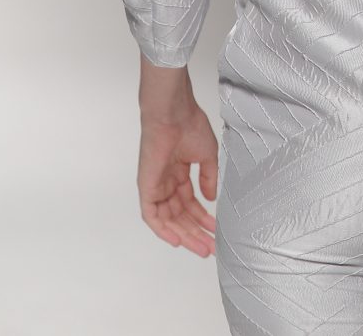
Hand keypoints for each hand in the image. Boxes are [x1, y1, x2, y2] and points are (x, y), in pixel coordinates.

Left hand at [138, 97, 219, 256]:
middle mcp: (167, 182)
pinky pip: (152, 216)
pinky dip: (162, 230)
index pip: (190, 203)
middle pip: (181, 216)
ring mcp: (156, 186)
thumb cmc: (189, 126)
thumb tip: (210, 200)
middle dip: (196, 233)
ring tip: (201, 248)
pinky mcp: (147, 188)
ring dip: (184, 235)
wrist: (173, 114)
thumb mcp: (207, 155)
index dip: (203, 218)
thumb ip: (209, 178)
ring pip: (168, 220)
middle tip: (210, 248)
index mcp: (179, 173)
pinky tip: (177, 241)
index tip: (215, 231)